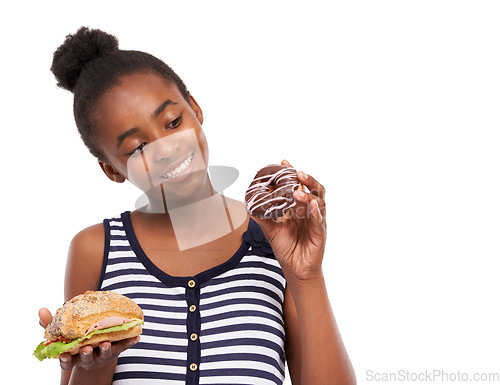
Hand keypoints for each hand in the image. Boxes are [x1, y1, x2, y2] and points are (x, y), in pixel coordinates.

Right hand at [38, 307, 139, 370]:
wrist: (95, 353)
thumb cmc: (76, 340)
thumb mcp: (62, 334)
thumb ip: (50, 324)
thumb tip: (41, 310)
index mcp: (74, 356)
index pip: (67, 360)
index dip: (65, 359)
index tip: (64, 355)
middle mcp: (88, 357)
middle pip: (86, 358)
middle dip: (86, 354)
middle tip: (86, 349)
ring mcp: (103, 354)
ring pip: (105, 354)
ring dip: (106, 349)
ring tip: (107, 343)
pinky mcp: (116, 350)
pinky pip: (124, 346)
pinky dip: (130, 342)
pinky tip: (137, 336)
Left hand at [250, 160, 326, 280]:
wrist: (295, 270)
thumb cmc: (287, 249)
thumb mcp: (271, 232)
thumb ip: (262, 219)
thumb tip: (249, 207)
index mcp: (299, 208)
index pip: (299, 186)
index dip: (293, 174)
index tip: (284, 163)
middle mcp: (310, 212)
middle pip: (314, 190)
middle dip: (307, 180)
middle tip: (297, 173)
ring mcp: (317, 221)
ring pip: (318, 202)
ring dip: (309, 195)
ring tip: (298, 192)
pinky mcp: (320, 233)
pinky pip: (320, 220)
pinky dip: (316, 212)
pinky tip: (310, 206)